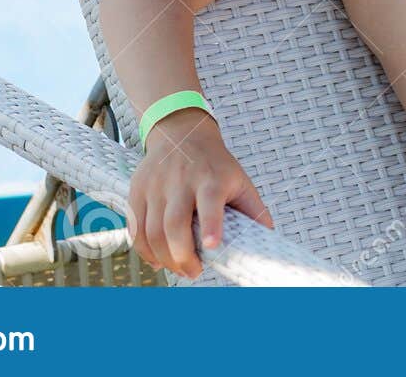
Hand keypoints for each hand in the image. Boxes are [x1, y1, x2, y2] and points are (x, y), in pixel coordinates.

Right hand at [125, 110, 274, 278]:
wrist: (182, 134)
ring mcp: (156, 186)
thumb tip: (269, 237)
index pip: (210, 200)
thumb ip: (254, 209)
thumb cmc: (214, 164)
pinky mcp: (137, 190)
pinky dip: (144, 250)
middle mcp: (181, 180)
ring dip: (164, 258)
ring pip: (152, 231)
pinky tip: (158, 260)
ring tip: (180, 269)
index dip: (211, 224)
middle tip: (194, 272)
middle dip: (182, 256)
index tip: (212, 245)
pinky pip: (135, 228)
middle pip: (174, 224)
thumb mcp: (239, 180)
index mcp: (211, 178)